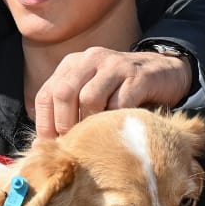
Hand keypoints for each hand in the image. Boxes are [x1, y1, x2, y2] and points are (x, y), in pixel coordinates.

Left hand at [32, 47, 191, 139]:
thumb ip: (68, 112)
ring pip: (89, 98)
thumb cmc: (120, 90)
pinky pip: (120, 103)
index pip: (46, 94)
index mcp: (72, 64)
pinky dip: (115, 120)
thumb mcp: (91, 92)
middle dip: (64, 123)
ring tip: (97, 135)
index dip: (44, 124)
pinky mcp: (138, 77)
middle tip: (74, 143)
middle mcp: (90, 59)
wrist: (163, 72)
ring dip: (91, 123)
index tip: (50, 146)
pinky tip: (118, 128)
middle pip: (63, 93)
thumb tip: (41, 146)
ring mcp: (114, 66)